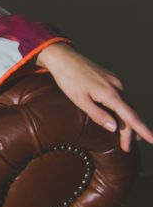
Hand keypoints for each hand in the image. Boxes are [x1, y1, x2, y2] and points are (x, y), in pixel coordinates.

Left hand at [37, 43, 152, 151]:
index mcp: (110, 94)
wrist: (63, 57)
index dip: (143, 130)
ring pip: (127, 105)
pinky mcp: (111, 79)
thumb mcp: (79, 100)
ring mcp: (116, 82)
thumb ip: (98, 115)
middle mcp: (118, 87)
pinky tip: (122, 118)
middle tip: (126, 148)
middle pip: (130, 113)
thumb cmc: (68, 79)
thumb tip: (115, 128)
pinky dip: (124, 111)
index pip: (131, 117)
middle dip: (130, 132)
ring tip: (129, 138)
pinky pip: (122, 98)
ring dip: (128, 122)